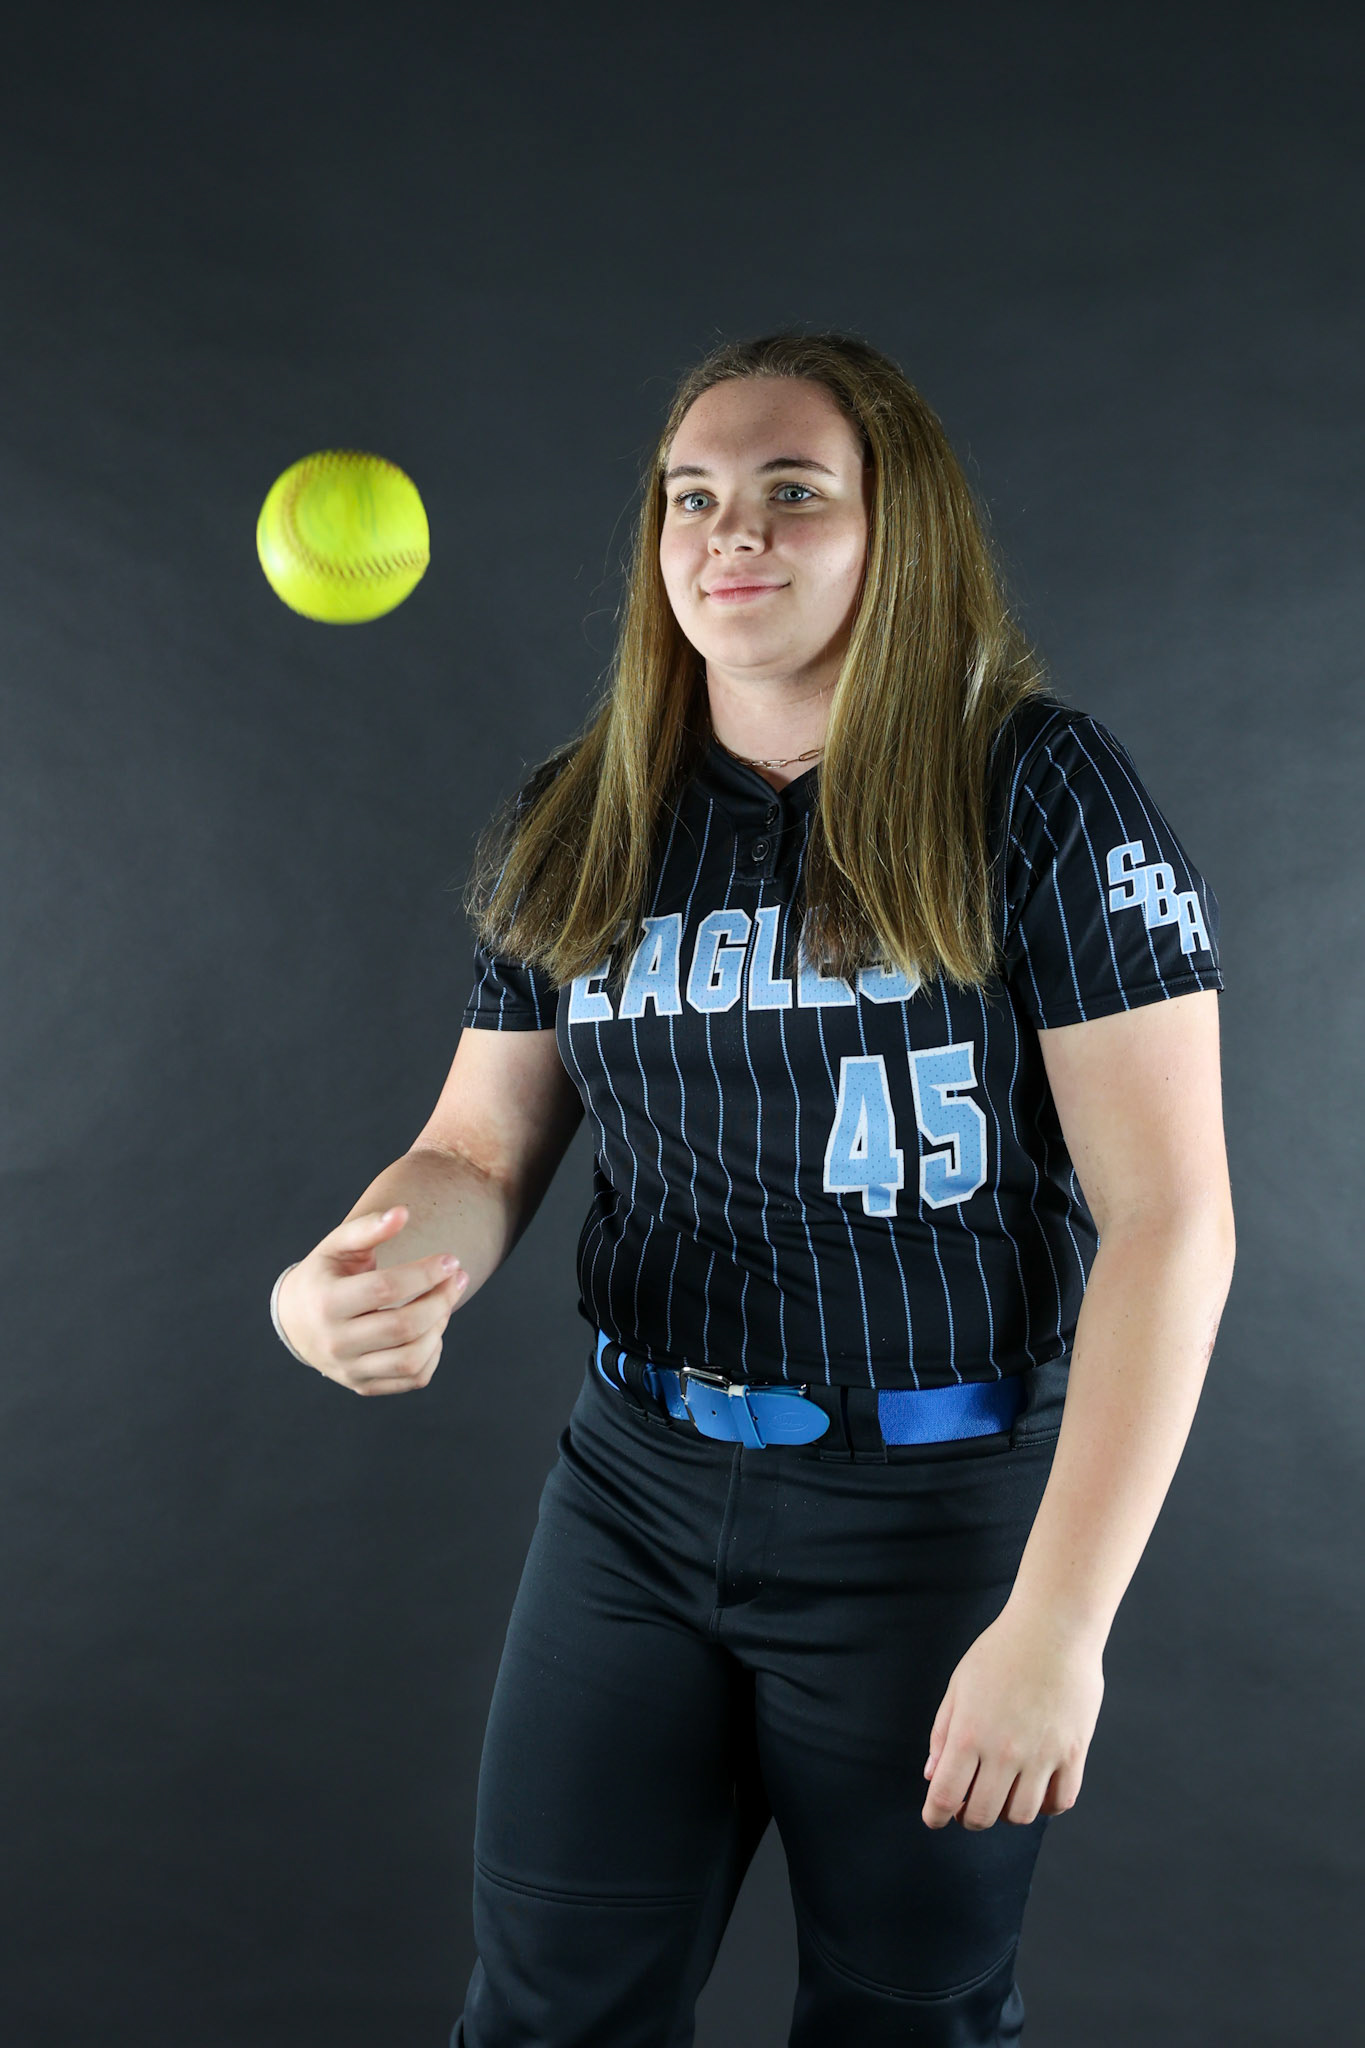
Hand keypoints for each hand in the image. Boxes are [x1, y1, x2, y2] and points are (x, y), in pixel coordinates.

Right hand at [277, 1205, 469, 1395]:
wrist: (296, 1322)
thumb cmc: (325, 1275)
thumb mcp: (337, 1246)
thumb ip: (368, 1228)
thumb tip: (403, 1212)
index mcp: (326, 1302)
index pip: (385, 1289)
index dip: (425, 1272)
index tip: (450, 1260)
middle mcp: (335, 1341)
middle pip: (403, 1326)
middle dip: (441, 1300)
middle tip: (458, 1278)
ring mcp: (349, 1369)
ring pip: (411, 1359)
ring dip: (440, 1328)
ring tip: (444, 1303)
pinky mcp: (364, 1386)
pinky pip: (413, 1378)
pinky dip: (433, 1353)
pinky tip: (431, 1329)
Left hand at [920, 1601, 1104, 1829]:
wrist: (1053, 1627)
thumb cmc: (1002, 1650)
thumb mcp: (959, 1685)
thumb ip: (943, 1733)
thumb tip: (932, 1774)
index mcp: (969, 1734)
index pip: (945, 1796)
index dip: (935, 1815)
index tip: (934, 1817)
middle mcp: (1004, 1752)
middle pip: (982, 1815)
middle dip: (968, 1817)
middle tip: (968, 1806)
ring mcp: (1041, 1755)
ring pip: (1021, 1815)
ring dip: (1006, 1813)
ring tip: (1003, 1794)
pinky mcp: (1073, 1753)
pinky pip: (1059, 1801)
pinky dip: (1046, 1806)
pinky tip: (1036, 1790)